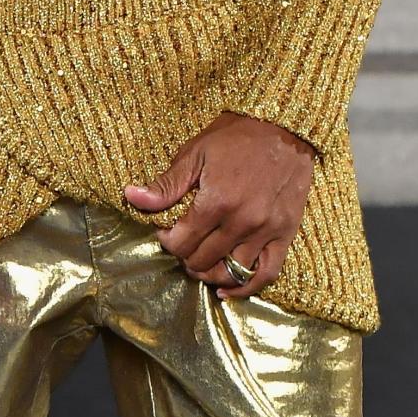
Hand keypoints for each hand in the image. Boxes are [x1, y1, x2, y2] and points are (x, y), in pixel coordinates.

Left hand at [124, 111, 314, 297]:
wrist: (285, 125)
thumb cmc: (237, 136)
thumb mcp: (196, 153)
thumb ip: (166, 184)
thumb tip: (132, 197)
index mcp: (216, 202)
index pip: (181, 243)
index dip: (167, 241)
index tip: (166, 232)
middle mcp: (241, 222)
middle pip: (202, 260)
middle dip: (185, 256)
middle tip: (183, 243)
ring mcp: (266, 231)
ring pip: (230, 272)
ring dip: (209, 273)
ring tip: (200, 264)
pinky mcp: (285, 234)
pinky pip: (267, 274)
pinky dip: (246, 288)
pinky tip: (227, 290)